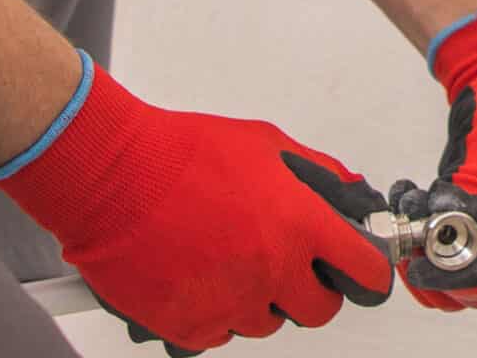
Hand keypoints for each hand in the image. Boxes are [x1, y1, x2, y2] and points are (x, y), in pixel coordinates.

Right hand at [0, 53, 392, 353]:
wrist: (111, 175)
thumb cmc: (178, 152)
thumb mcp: (259, 143)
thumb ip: (312, 171)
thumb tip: (344, 193)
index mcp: (298, 225)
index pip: (365, 272)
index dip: (365, 271)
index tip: (359, 270)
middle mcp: (273, 273)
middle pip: (318, 310)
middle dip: (305, 287)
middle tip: (279, 259)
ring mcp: (233, 306)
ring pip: (266, 321)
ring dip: (254, 295)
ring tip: (220, 251)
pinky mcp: (193, 329)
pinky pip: (220, 332)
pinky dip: (212, 308)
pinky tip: (194, 269)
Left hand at [392, 7, 476, 310]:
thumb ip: (472, 178)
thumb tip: (446, 222)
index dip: (471, 279)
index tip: (425, 272)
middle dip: (446, 269)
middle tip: (402, 245)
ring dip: (434, 249)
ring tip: (403, 208)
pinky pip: (466, 242)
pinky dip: (434, 229)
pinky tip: (409, 193)